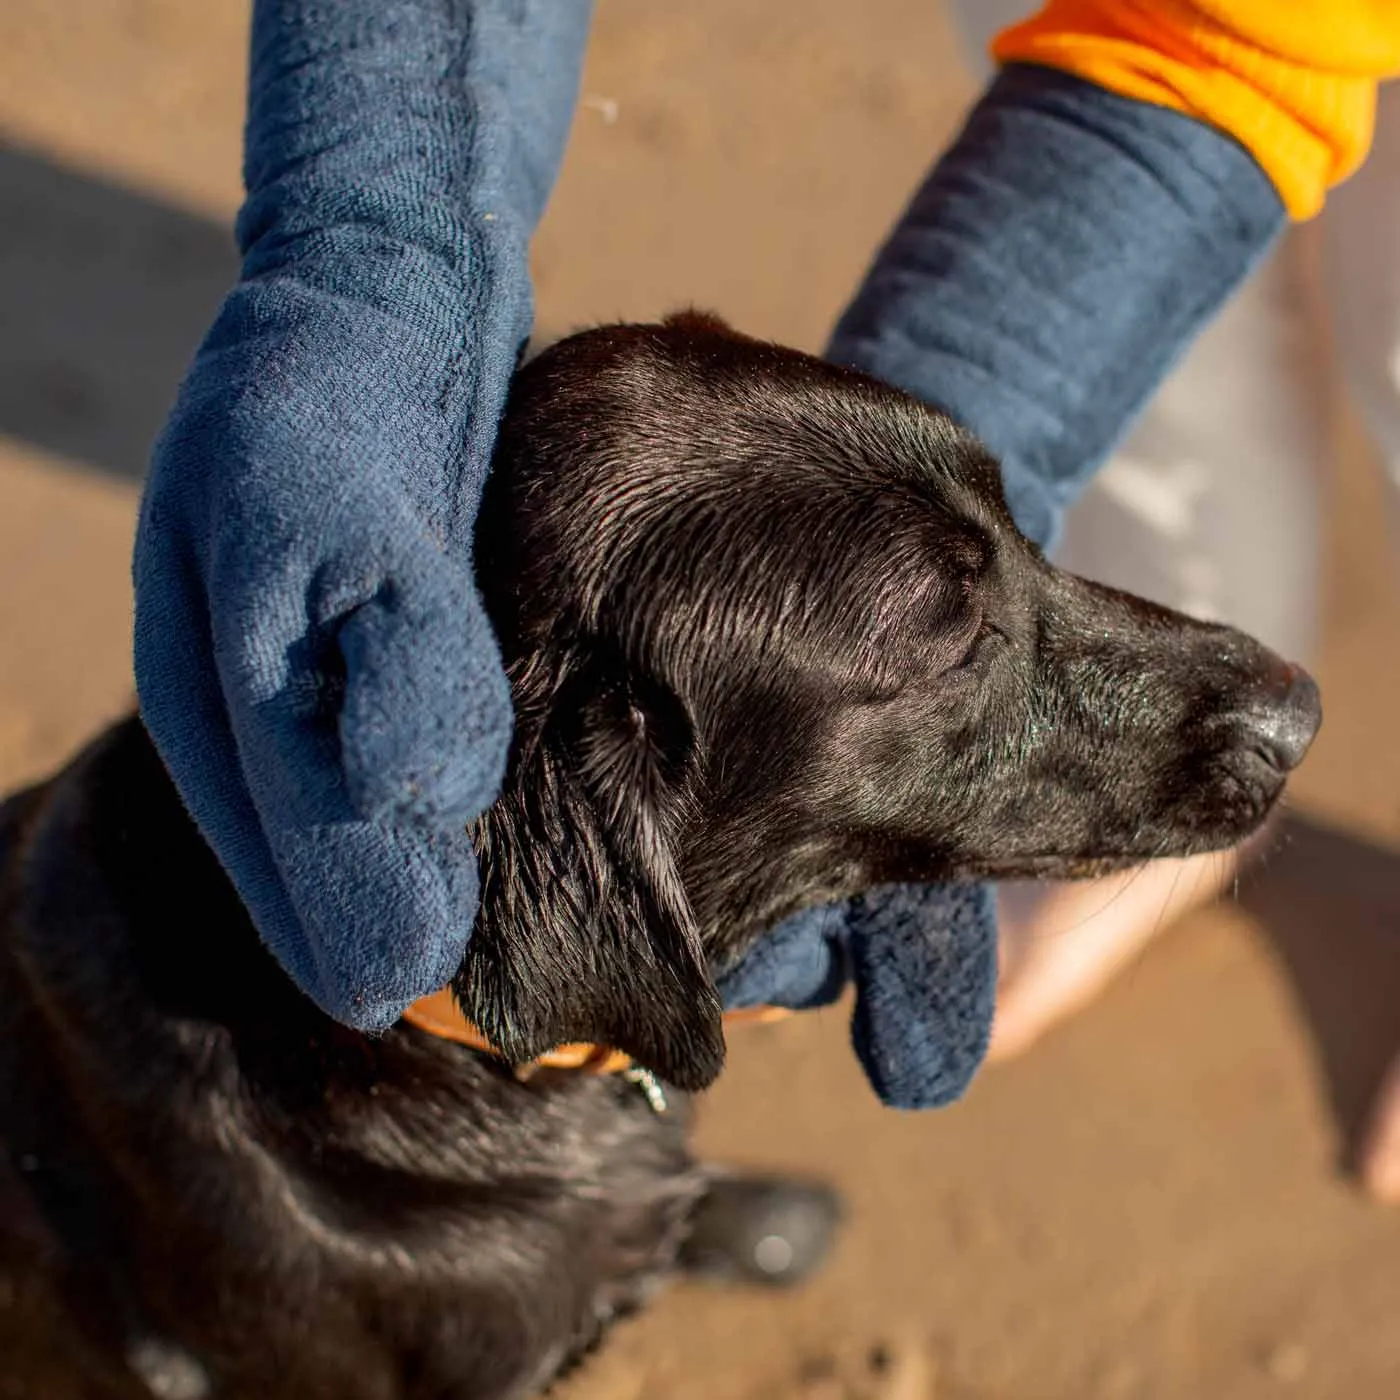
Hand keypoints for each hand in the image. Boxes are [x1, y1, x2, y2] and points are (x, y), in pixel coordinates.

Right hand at [133, 0, 590, 1028]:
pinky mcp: (426, 670)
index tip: (529, 1024)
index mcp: (225, 727)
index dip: (405, 961)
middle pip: (363, 895)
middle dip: (456, 944)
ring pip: (421, 848)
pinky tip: (599, 831)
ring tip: (605, 939)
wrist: (385, 292)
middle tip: (583, 1009)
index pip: (307, 903)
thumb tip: (426, 807)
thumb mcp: (325, 506)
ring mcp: (353, 706)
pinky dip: (521, 814)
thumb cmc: (333, 389)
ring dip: (499, 889)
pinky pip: (464, 778)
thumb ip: (375, 656)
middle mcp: (283, 739)